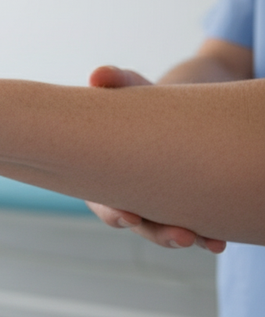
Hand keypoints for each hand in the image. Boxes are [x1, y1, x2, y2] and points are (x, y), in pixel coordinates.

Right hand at [85, 65, 225, 252]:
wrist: (173, 107)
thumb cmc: (142, 98)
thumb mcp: (129, 87)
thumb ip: (114, 81)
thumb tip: (98, 75)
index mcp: (104, 174)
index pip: (103, 202)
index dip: (113, 212)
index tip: (128, 217)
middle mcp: (128, 194)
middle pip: (139, 224)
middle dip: (158, 234)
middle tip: (182, 236)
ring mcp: (155, 202)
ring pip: (164, 231)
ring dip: (182, 239)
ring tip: (205, 242)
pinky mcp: (182, 204)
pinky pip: (192, 226)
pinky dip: (205, 236)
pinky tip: (219, 242)